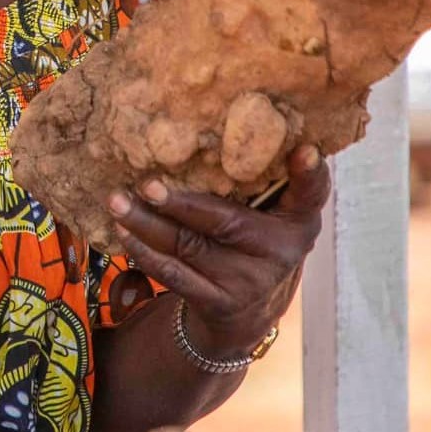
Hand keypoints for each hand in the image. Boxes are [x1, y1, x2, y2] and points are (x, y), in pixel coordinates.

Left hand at [107, 145, 330, 355]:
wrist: (251, 312)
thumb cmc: (257, 241)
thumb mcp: (277, 213)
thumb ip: (268, 177)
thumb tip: (231, 118)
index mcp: (299, 220)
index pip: (312, 193)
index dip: (310, 173)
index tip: (305, 150)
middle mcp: (280, 252)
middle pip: (226, 222)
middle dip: (181, 203)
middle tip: (147, 184)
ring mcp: (248, 282)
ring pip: (189, 247)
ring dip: (147, 223)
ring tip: (118, 201)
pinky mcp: (218, 303)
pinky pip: (174, 275)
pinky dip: (145, 252)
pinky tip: (123, 231)